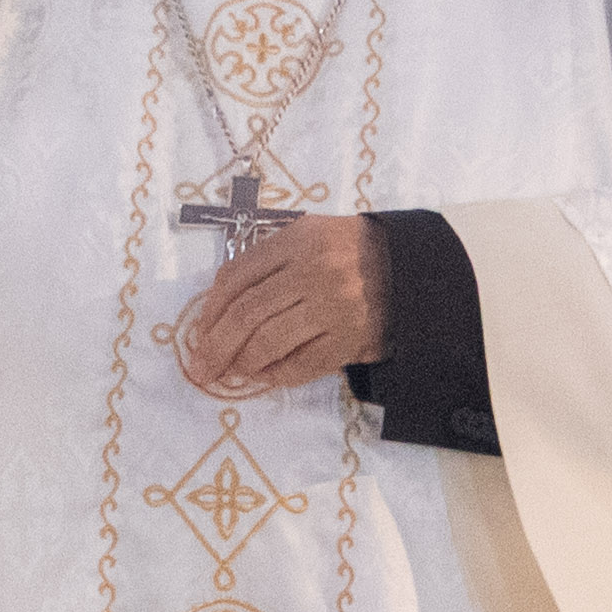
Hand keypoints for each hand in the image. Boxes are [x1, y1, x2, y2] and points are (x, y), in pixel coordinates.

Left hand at [175, 216, 387, 399]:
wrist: (410, 268)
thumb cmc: (348, 251)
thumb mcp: (308, 236)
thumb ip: (266, 261)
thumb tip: (217, 306)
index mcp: (299, 239)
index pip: (237, 276)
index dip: (210, 310)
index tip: (200, 332)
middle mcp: (315, 271)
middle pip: (246, 314)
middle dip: (215, 346)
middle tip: (200, 369)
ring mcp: (335, 307)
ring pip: (269, 342)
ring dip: (243, 362)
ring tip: (233, 371)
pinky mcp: (351, 339)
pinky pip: (302, 365)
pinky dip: (276, 375)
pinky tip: (264, 376)